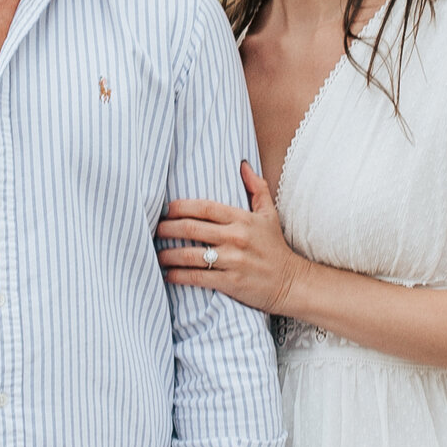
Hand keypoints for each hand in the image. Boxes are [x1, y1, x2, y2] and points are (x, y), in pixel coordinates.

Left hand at [155, 164, 299, 315]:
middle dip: (168, 229)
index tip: (166, 209)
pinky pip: (198, 277)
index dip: (181, 207)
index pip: (205, 207)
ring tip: (157, 254)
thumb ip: (257, 188)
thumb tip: (243, 164)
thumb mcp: (270, 215)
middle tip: (155, 230)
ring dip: (168, 254)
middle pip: (192, 228)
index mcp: (242, 219)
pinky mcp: (231, 282)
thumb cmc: (276, 247)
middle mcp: (236, 237)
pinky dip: (179, 276)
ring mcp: (233, 260)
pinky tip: (168, 275)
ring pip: (190, 254)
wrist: (291, 282)